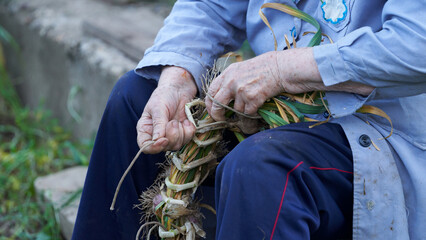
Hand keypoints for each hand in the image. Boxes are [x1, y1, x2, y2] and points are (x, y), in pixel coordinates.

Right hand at [137, 66, 196, 153]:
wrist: (180, 89)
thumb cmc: (164, 95)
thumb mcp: (158, 107)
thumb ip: (158, 123)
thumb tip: (157, 140)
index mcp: (146, 129)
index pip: (145, 146)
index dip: (153, 147)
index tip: (163, 140)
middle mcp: (157, 135)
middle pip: (163, 147)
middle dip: (171, 136)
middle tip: (173, 122)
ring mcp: (171, 135)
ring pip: (176, 145)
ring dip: (181, 133)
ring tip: (179, 120)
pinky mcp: (183, 133)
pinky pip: (187, 139)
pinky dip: (189, 130)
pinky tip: (186, 121)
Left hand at [205, 48, 369, 120]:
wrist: (283, 67)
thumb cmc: (266, 67)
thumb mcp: (243, 69)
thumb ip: (231, 80)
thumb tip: (222, 97)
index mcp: (227, 73)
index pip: (210, 91)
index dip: (210, 103)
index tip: (213, 110)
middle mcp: (231, 81)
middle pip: (217, 104)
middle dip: (218, 115)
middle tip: (223, 120)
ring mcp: (241, 89)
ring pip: (236, 110)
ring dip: (244, 111)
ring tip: (254, 102)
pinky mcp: (252, 97)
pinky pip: (248, 113)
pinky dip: (254, 112)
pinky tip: (260, 103)